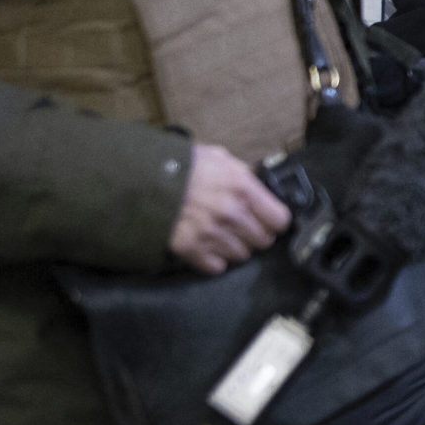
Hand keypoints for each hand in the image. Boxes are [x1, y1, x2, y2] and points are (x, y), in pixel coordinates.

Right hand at [168, 144, 290, 273]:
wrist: (143, 179)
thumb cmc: (183, 166)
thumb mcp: (219, 158)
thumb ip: (244, 174)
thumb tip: (262, 184)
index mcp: (242, 187)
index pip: (280, 220)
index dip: (275, 221)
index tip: (270, 220)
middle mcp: (231, 213)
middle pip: (263, 241)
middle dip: (256, 234)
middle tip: (243, 227)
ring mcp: (211, 234)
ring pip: (242, 255)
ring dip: (235, 247)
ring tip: (222, 234)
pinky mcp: (192, 250)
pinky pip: (218, 266)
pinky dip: (214, 259)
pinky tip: (207, 245)